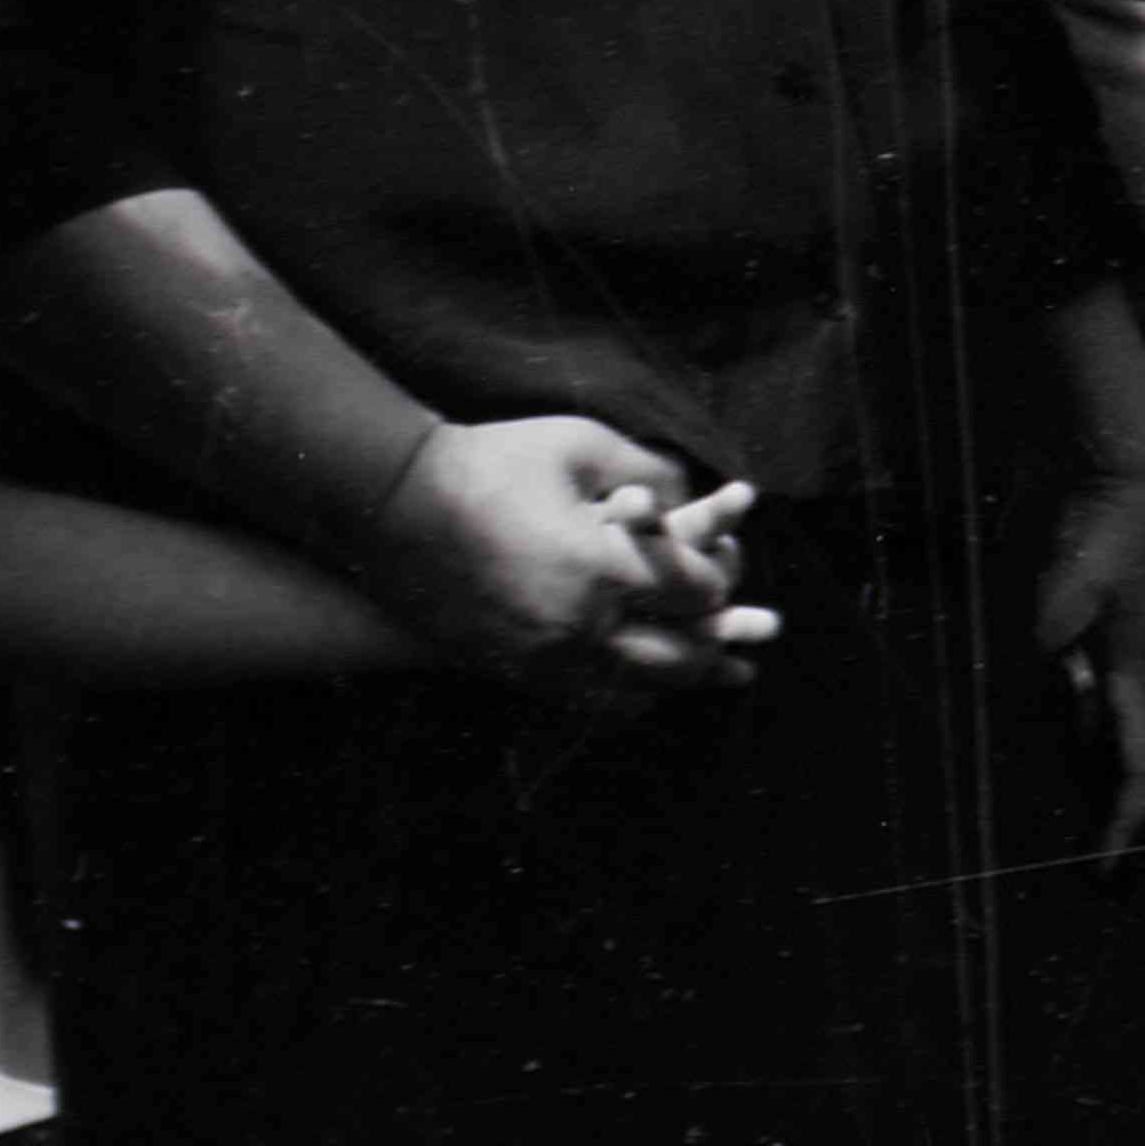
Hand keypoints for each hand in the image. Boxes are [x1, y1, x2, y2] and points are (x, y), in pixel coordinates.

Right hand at [359, 416, 767, 692]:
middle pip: (677, 656)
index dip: (721, 579)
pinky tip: (645, 686)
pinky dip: (624, 694)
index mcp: (603, 567)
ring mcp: (538, 655)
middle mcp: (578, 624)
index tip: (730, 565)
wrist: (389, 501)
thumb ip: (651, 471)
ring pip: (632, 688)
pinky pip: (582, 699)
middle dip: (719, 644)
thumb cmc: (490, 462)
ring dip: (680, 679)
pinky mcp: (505, 667)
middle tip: (754, 639)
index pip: (696, 592)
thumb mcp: (580, 446)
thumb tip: (698, 490)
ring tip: (718, 673)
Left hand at [1036, 468, 1144, 843]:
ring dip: (1084, 803)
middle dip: (1109, 830)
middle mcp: (1124, 686)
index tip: (1104, 868)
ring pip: (1096, 756)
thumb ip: (1063, 609)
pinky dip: (1062, 761)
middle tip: (1093, 889)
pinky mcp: (1079, 653)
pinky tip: (1041, 783)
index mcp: (1134, 675)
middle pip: (1120, 774)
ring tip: (1068, 856)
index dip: (1122, 820)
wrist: (1114, 481)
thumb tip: (1051, 655)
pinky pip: (1072, 723)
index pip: (1136, 765)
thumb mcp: (1084, 562)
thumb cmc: (1109, 523)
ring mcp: (1104, 672)